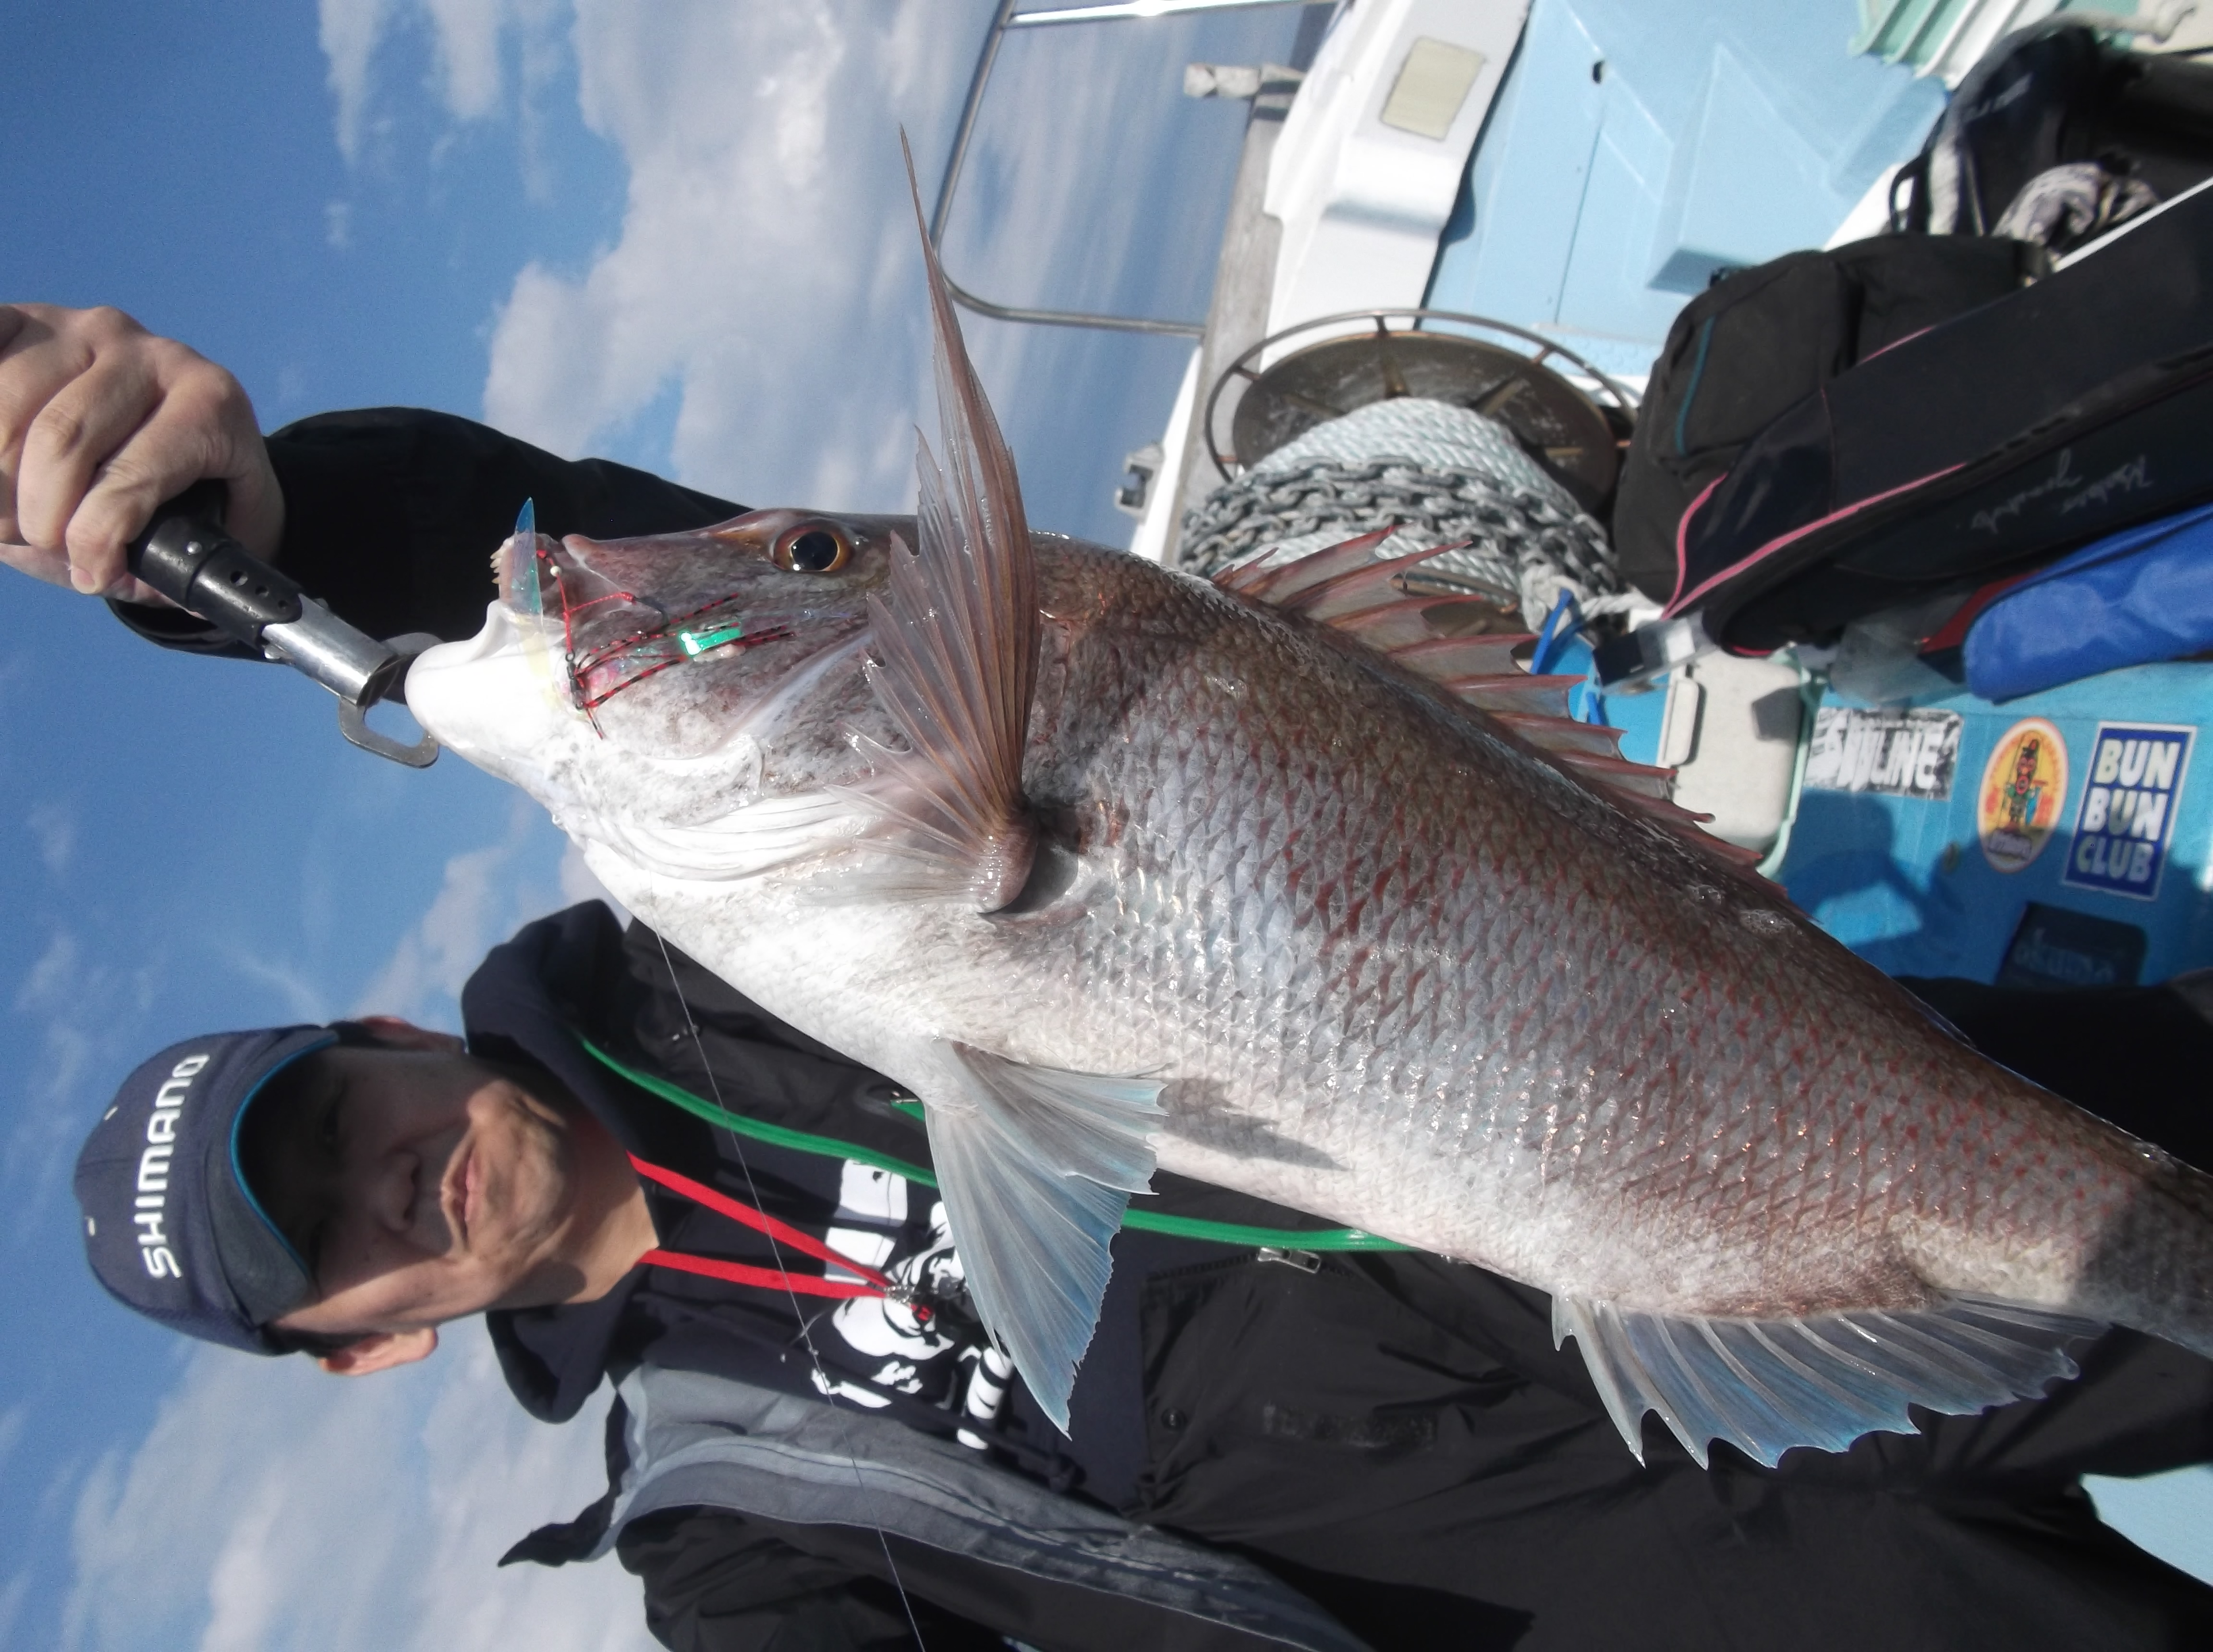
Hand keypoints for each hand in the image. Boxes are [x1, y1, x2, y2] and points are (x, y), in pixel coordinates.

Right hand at [0, 304, 283, 603]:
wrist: (188, 432)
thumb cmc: (193, 494)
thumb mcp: (203, 532)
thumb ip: (161, 556)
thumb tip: (96, 570)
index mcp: (210, 405)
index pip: (132, 477)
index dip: (95, 537)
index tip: (89, 576)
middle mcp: (154, 355)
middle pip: (59, 440)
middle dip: (36, 511)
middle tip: (37, 540)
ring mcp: (89, 329)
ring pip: (7, 408)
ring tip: (11, 512)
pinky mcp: (33, 319)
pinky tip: (0, 460)